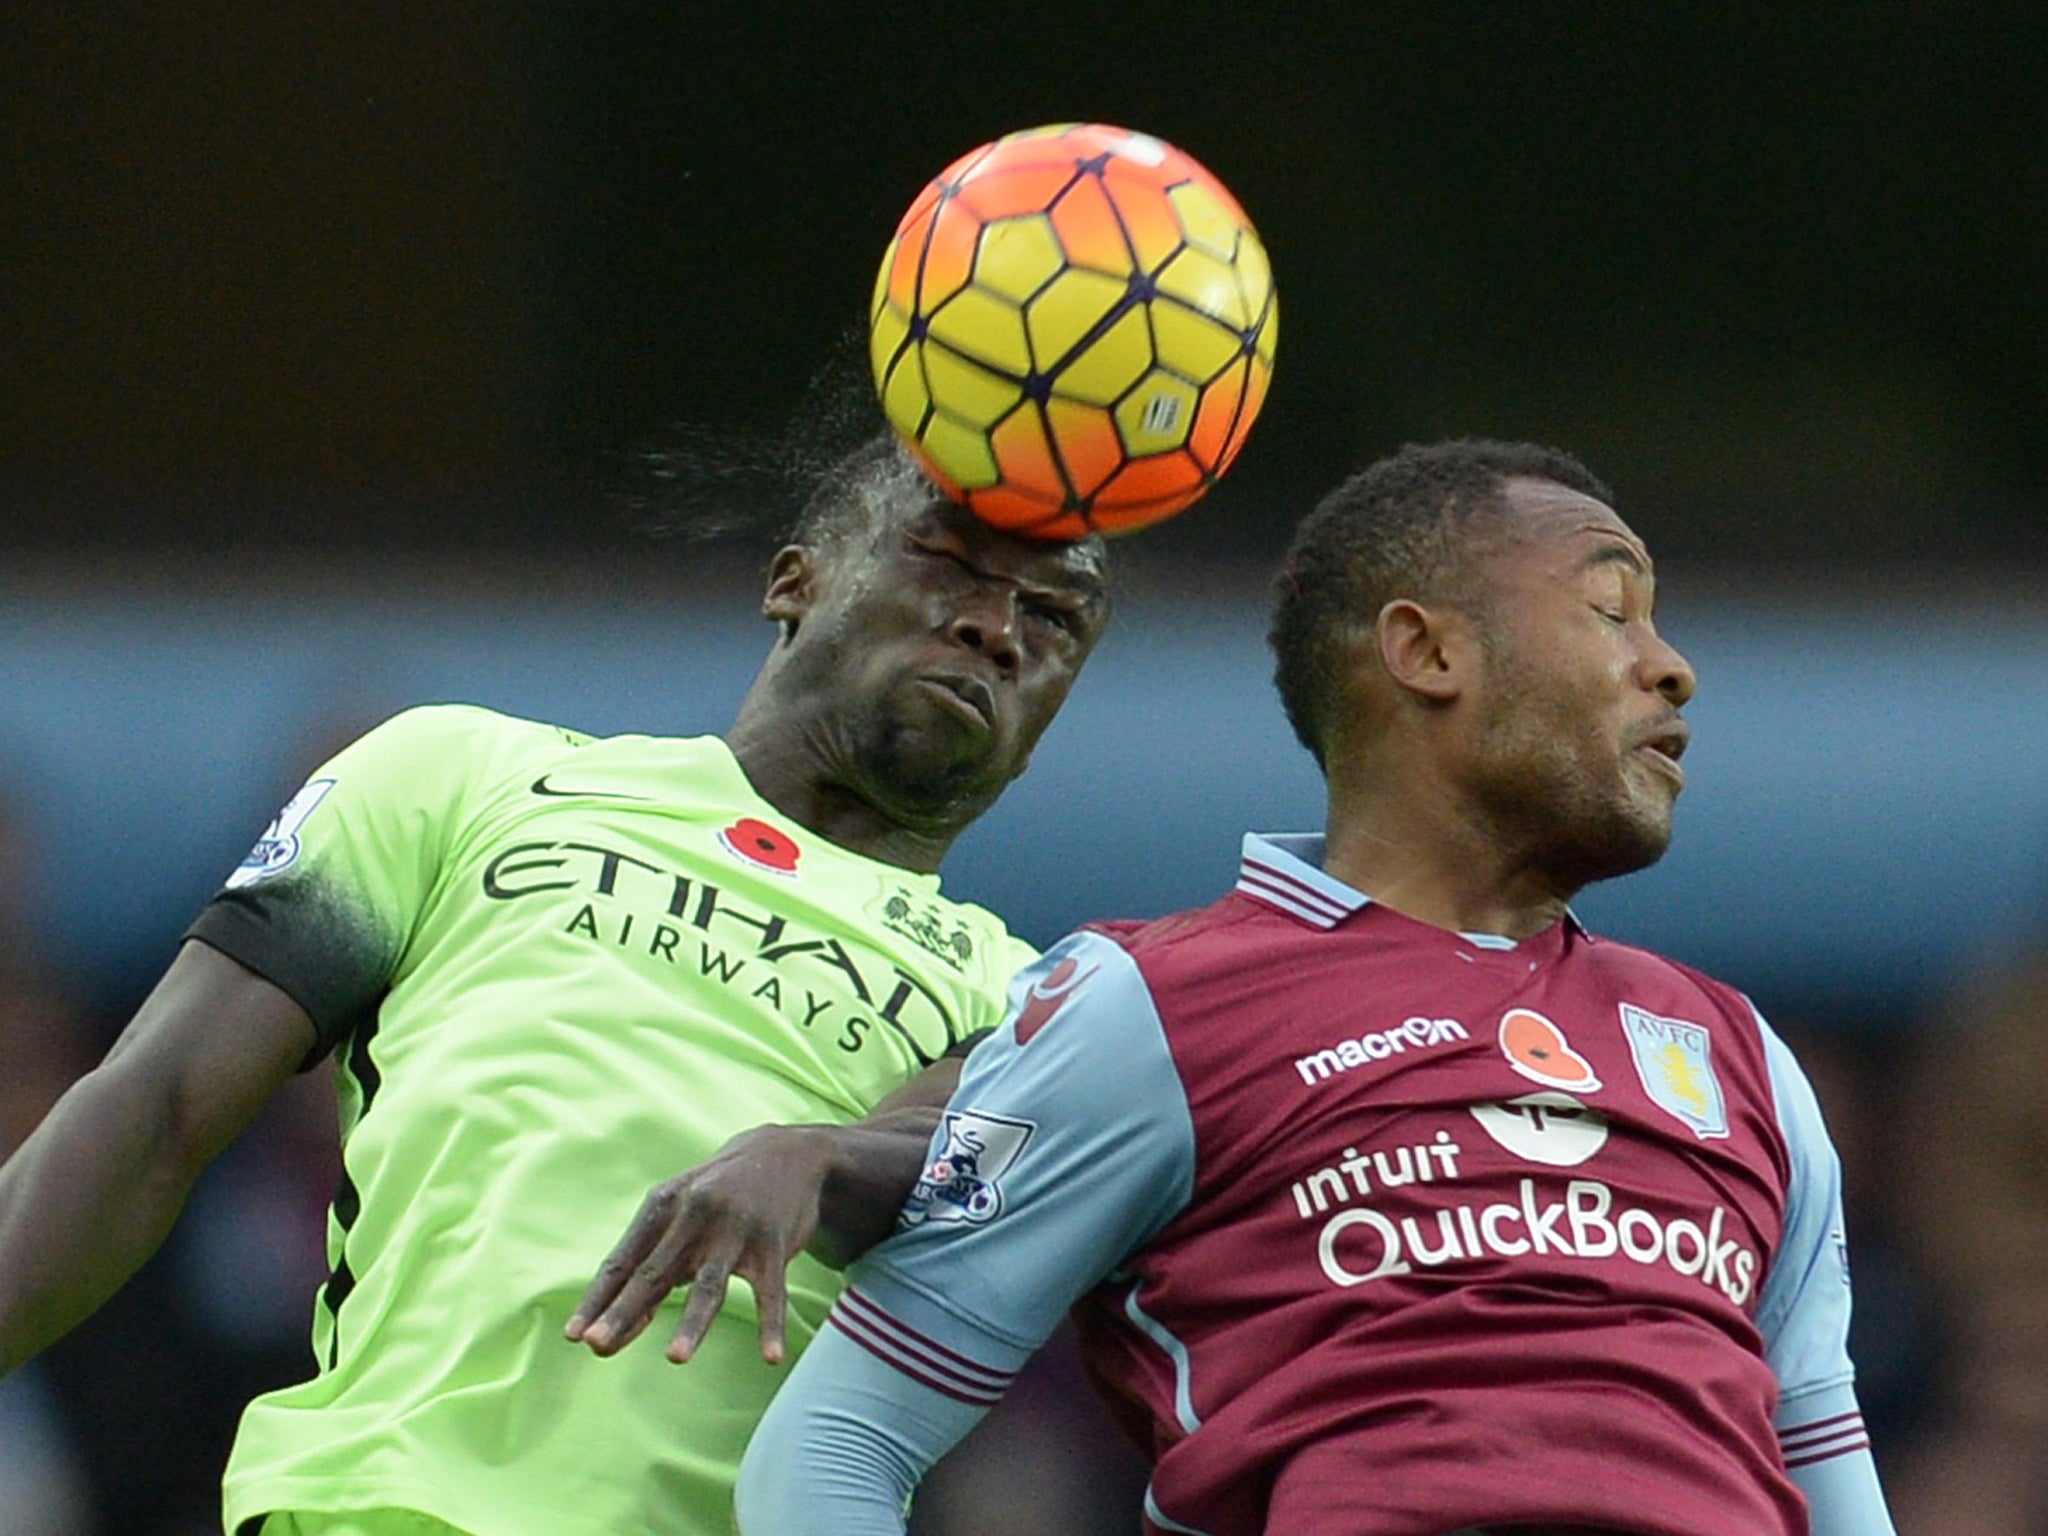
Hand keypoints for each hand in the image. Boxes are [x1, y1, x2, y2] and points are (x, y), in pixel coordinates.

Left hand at [565, 1123, 833, 1364]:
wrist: (789, 1153)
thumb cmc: (719, 1193)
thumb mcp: (680, 1208)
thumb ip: (651, 1259)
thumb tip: (614, 1320)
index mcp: (663, 1206)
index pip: (623, 1261)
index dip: (598, 1299)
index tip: (575, 1336)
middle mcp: (696, 1214)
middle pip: (655, 1273)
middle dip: (625, 1312)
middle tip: (598, 1345)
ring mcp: (736, 1229)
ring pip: (710, 1285)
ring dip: (692, 1323)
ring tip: (675, 1358)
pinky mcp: (774, 1244)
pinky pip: (772, 1292)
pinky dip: (771, 1325)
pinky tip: (771, 1357)